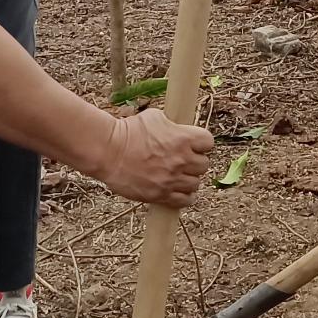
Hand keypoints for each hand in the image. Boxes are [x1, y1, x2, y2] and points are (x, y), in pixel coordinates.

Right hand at [96, 108, 215, 206]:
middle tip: (183, 160)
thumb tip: (179, 128)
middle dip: (195, 162)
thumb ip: (172, 124)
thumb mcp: (154, 117)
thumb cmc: (128, 130)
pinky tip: (177, 190)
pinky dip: (184, 196)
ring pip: (196, 184)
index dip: (201, 143)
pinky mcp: (161, 195)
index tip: (194, 144)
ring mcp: (172, 179)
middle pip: (204, 165)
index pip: (208, 142)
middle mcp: (181, 160)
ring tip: (178, 176)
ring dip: (189, 179)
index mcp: (182, 138)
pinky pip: (185, 200)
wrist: (108, 152)